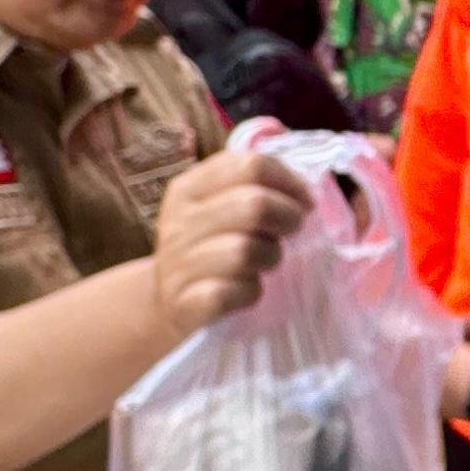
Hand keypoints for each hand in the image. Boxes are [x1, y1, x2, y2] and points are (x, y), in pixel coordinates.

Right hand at [149, 149, 314, 329]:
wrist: (165, 305)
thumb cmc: (207, 249)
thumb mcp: (217, 208)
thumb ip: (253, 188)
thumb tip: (304, 190)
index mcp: (188, 188)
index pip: (249, 165)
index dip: (288, 182)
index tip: (303, 201)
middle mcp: (178, 222)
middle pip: (254, 205)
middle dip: (288, 218)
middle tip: (291, 231)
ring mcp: (178, 265)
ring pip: (246, 250)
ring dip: (270, 257)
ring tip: (265, 262)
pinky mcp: (186, 304)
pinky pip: (236, 290)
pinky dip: (251, 292)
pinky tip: (245, 290)